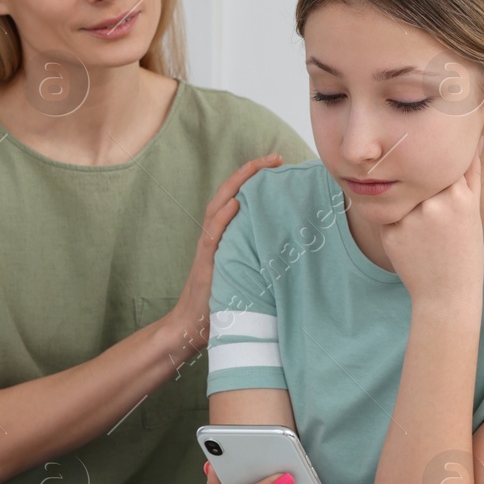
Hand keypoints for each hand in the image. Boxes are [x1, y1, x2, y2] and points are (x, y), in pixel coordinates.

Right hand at [168, 154, 282, 352]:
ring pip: (218, 206)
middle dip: (251, 172)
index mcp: (223, 234)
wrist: (193, 326)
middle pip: (229, 193)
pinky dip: (223, 216)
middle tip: (276, 157)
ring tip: (256, 168)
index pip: (238, 197)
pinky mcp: (204, 262)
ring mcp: (208, 246)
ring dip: (237, 184)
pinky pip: (213, 234)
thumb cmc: (221, 302)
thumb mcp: (245, 272)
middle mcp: (214, 234)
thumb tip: (291, 246)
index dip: (255, 178)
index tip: (279, 164)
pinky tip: (236, 202)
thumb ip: (257, 255)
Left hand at [380, 135, 483, 303]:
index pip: (438, 164)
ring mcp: (411, 219)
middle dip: (418, 187)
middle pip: (418, 178)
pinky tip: (408, 239)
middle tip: (428, 213)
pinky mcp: (390, 232)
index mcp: (459, 196)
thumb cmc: (464, 250)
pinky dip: (393, 219)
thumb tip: (476, 136)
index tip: (433, 169)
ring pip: (401, 193)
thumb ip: (470, 172)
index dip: (433, 167)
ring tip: (420, 230)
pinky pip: (387, 212)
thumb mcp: (473, 208)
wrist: (447, 293)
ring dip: (404, 201)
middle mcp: (434, 204)